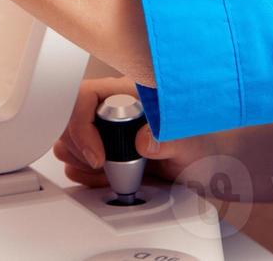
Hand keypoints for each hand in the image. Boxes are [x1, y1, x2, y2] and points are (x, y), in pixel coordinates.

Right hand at [51, 76, 210, 188]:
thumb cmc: (202, 147)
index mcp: (129, 92)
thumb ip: (170, 138)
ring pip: (66, 141)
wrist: (206, 170)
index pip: (84, 95)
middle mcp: (112, 108)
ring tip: (112, 173)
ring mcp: (103, 130)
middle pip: (68, 119)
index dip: (82, 125)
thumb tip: (143, 140)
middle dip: (82, 150)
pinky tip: (109, 179)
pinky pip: (74, 161)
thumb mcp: (193, 143)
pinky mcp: (100, 151)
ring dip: (83, 164)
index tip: (99, 157)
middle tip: (107, 168)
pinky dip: (86, 176)